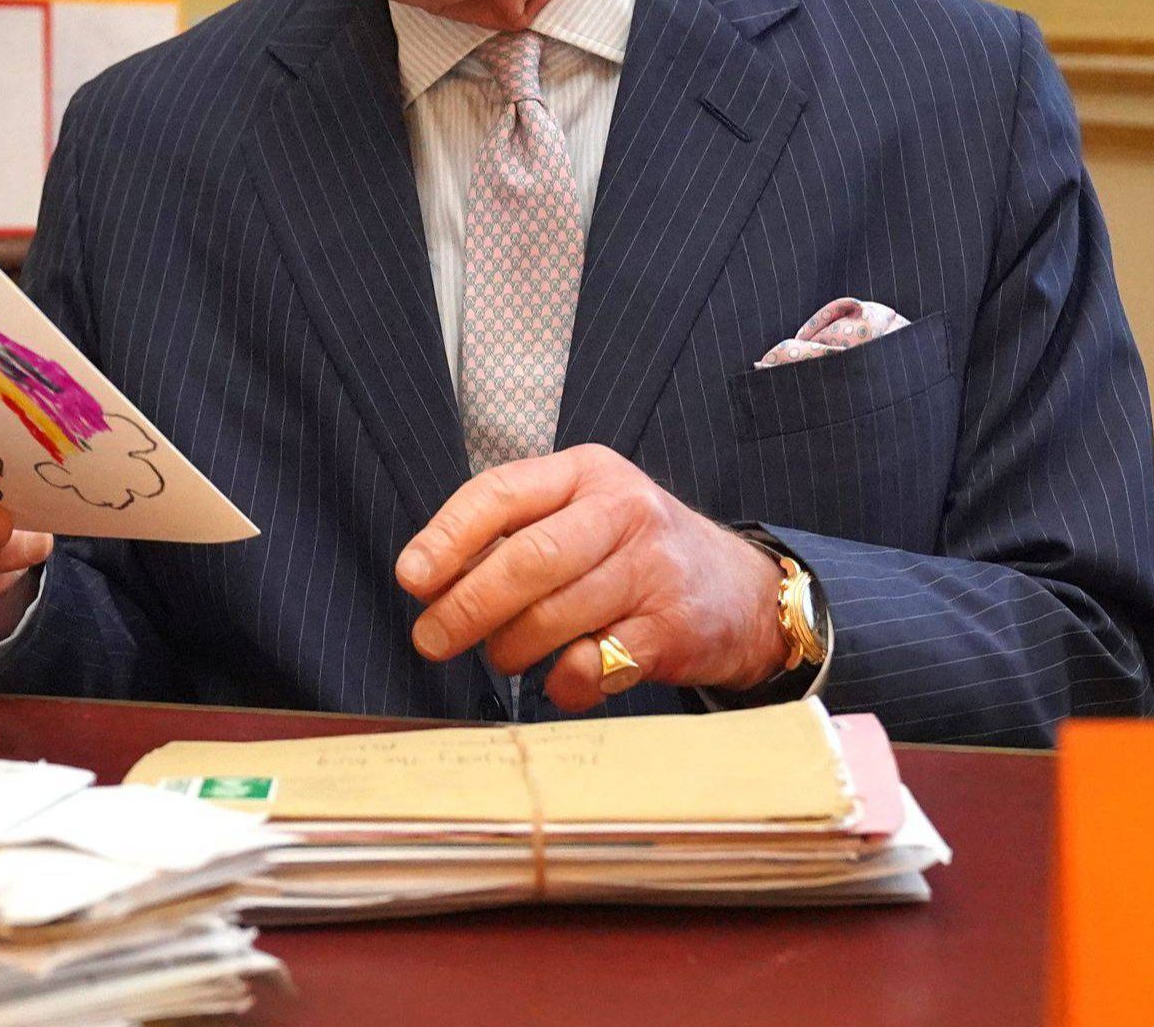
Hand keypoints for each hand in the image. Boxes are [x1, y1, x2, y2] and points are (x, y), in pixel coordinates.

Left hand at [396, 444, 786, 710]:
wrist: (743, 591)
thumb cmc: (634, 554)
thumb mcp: (582, 516)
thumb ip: (513, 534)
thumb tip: (428, 581)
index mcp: (587, 473)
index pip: (499, 493)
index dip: (446, 537)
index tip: (411, 578)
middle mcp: (624, 512)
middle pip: (526, 559)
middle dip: (465, 606)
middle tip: (431, 639)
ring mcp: (653, 571)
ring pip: (553, 617)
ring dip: (509, 648)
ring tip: (503, 655)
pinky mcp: (672, 631)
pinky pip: (592, 666)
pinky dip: (560, 681)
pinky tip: (560, 675)